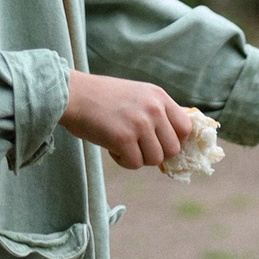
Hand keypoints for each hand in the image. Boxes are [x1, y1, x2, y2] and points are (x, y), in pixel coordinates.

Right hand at [61, 72, 195, 170]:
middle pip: (173, 149)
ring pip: (155, 159)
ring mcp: (140, 124)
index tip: (160, 143)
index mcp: (159, 96)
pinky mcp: (124, 138)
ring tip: (122, 144)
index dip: (175, 140)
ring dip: (138, 158)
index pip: (186, 128)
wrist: (72, 94)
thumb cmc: (102, 98)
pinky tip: (111, 147)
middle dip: (155, 153)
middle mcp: (154, 109)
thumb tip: (176, 140)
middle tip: (137, 146)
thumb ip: (157, 112)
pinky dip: (123, 161)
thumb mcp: (137, 95)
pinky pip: (135, 164)